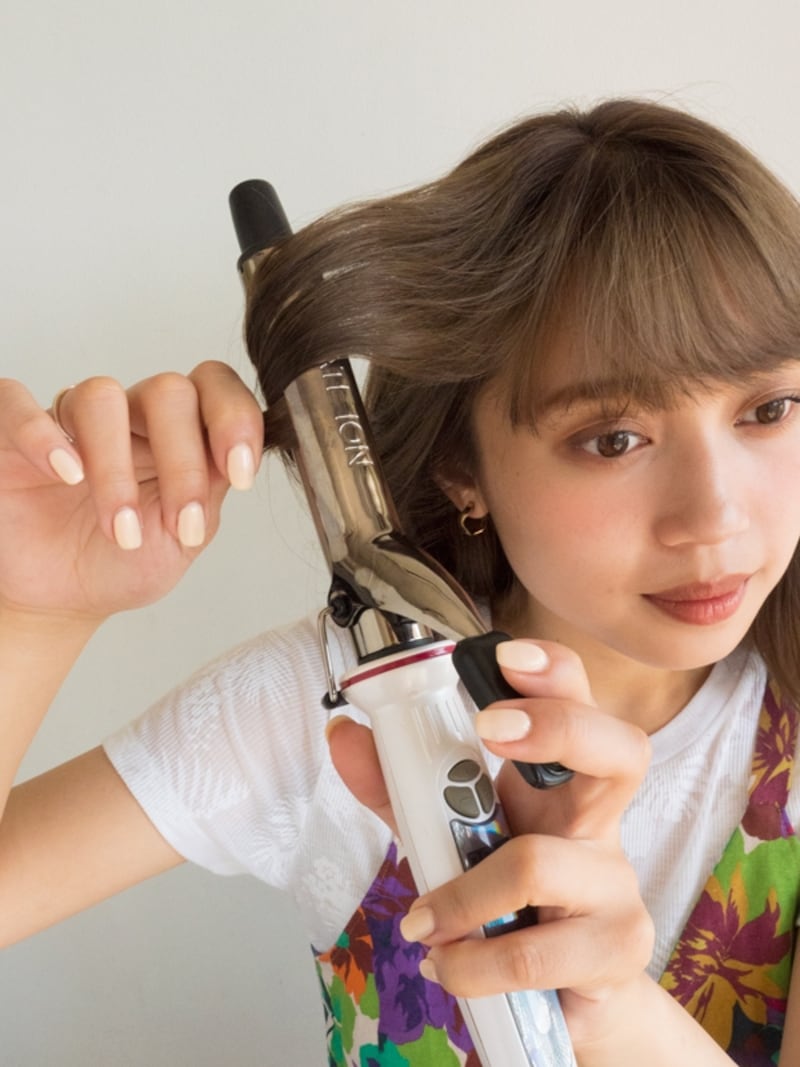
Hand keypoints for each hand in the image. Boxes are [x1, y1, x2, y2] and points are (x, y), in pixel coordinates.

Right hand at [0, 362, 262, 621]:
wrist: (62, 600)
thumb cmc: (124, 563)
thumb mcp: (183, 539)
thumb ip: (211, 494)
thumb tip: (238, 461)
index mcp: (179, 432)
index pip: (214, 387)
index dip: (235, 419)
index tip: (241, 474)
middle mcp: (129, 416)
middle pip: (168, 392)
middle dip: (183, 463)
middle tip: (182, 526)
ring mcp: (71, 419)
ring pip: (102, 397)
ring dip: (118, 468)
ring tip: (119, 530)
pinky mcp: (10, 432)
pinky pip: (17, 402)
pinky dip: (42, 435)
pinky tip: (67, 475)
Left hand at [328, 639, 653, 1051]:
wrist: (560, 1002)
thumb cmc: (506, 906)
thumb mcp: (449, 840)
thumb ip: (401, 791)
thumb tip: (344, 736)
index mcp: (557, 783)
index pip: (577, 702)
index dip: (551, 672)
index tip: (501, 656)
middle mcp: (599, 821)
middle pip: (620, 749)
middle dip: (557, 726)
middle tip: (491, 731)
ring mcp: (617, 886)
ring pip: (540, 863)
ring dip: (461, 895)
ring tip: (423, 922)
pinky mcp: (616, 952)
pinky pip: (532, 951)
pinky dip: (470, 963)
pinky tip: (448, 965)